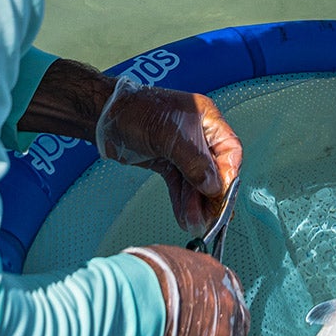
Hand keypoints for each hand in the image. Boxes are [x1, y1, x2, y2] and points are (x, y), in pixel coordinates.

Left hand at [98, 76, 243, 234]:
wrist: (106, 117)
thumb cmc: (137, 111)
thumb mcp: (169, 136)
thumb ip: (194, 163)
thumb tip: (214, 187)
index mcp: (207, 120)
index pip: (230, 150)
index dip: (229, 174)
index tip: (223, 195)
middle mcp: (199, 136)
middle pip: (215, 170)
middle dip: (212, 195)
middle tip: (212, 218)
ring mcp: (183, 150)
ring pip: (197, 182)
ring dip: (196, 203)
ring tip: (195, 223)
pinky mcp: (168, 162)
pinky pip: (180, 185)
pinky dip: (182, 201)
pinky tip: (185, 217)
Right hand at [123, 244, 248, 335]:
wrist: (136, 296)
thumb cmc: (139, 278)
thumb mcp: (165, 267)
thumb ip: (175, 282)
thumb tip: (161, 294)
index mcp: (219, 277)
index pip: (228, 302)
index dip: (215, 321)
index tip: (201, 330)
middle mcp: (230, 306)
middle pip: (236, 335)